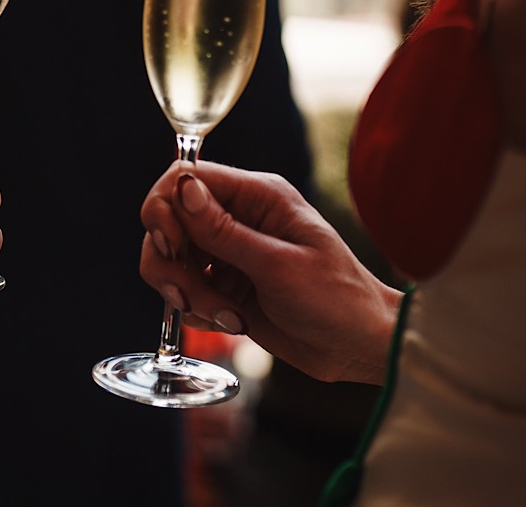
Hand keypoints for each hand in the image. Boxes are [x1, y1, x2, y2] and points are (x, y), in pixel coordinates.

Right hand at [140, 161, 401, 383]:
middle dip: (172, 262)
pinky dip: (199, 311)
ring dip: (187, 292)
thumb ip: (224, 230)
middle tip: (192, 295)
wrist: (360, 348)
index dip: (165, 208)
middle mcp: (238, 219)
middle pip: (168, 221)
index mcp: (257, 196)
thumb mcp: (279, 265)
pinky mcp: (225, 288)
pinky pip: (186, 291)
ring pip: (171, 260)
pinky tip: (236, 323)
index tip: (172, 246)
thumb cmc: (337, 298)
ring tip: (227, 316)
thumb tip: (182, 188)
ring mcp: (229, 254)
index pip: (185, 177)